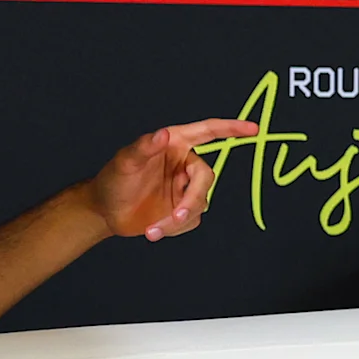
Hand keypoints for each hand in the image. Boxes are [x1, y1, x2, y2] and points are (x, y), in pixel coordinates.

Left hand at [87, 118, 260, 240]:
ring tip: (153, 230)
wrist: (106, 212)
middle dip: (191, 199)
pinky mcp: (183, 209)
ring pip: (200, 203)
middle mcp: (184, 163)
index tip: (253, 129)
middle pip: (205, 178)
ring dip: (177, 219)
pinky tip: (155, 229)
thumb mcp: (125, 161)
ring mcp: (185, 188)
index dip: (231, 129)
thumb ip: (145, 147)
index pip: (208, 132)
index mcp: (175, 144)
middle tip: (177, 216)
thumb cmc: (113, 179)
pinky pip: (192, 220)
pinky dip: (174, 228)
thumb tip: (163, 134)